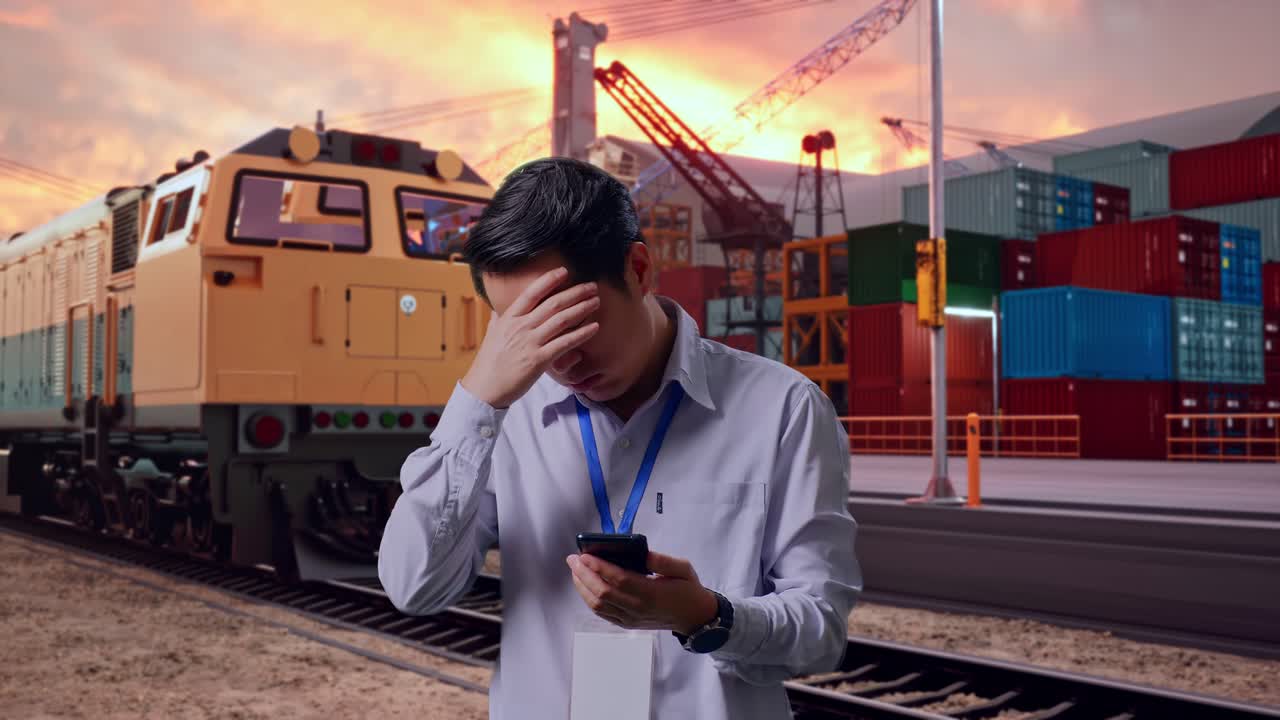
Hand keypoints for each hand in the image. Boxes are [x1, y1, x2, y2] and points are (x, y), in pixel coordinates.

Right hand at [462, 267, 599, 407]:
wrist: (484, 389)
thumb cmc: (488, 364)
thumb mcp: (491, 336)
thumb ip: (497, 320)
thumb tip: (496, 309)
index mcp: (509, 318)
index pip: (531, 293)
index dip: (549, 280)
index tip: (564, 271)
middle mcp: (520, 326)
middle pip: (553, 304)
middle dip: (575, 292)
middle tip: (592, 286)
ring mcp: (530, 342)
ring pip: (561, 320)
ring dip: (582, 309)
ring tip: (596, 302)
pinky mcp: (539, 360)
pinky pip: (564, 343)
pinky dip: (581, 334)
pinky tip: (594, 328)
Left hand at [566, 551, 718, 634]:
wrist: (693, 617)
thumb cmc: (688, 589)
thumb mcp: (683, 569)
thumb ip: (662, 561)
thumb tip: (642, 553)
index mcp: (651, 593)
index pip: (619, 579)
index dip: (599, 567)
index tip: (585, 555)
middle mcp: (637, 608)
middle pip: (603, 592)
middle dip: (584, 574)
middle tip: (572, 559)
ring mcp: (630, 618)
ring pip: (598, 605)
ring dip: (582, 587)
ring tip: (575, 571)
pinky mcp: (626, 624)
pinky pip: (603, 613)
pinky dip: (589, 600)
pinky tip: (584, 587)